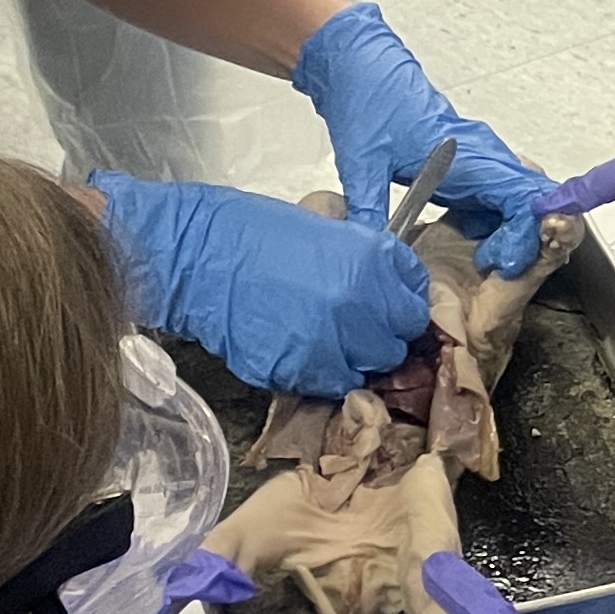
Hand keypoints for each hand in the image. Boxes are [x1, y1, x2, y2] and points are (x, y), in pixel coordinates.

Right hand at [90, 170, 430, 391]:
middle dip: (378, 336)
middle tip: (353, 325)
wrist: (199, 256)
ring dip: (351, 359)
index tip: (386, 307)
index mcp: (372, 264)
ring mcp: (329, 346)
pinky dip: (320, 373)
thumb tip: (394, 285)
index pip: (415, 306)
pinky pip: (326, 385)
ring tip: (324, 339)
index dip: (399, 307)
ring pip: (363, 371)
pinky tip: (300, 349)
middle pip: (394, 345)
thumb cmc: (258, 233)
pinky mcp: (297, 373)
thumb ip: (372, 261)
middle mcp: (359, 308)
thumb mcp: (331, 228)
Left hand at [293, 2, 553, 275]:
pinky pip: (497, 195)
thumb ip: (369, 213)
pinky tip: (470, 239)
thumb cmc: (368, 100)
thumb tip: (373, 254)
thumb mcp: (362, 163)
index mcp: (468, 152)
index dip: (523, 233)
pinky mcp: (469, 162)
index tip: (504, 260)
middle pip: (529, 200)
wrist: (360, 64)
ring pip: (516, 199)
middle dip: (522, 238)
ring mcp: (480, 157)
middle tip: (495, 265)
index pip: (522, 196)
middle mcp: (483, 153)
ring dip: (510, 230)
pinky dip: (495, 220)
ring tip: (485, 258)